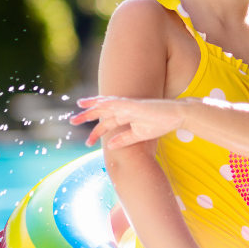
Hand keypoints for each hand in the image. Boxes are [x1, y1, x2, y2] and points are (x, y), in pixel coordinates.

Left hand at [70, 96, 184, 147]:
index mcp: (125, 117)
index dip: (94, 132)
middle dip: (86, 116)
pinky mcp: (136, 104)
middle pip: (101, 111)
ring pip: (107, 103)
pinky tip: (98, 103)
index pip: (105, 123)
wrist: (177, 115)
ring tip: (80, 106)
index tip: (86, 143)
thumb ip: (124, 139)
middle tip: (72, 121)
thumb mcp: (139, 135)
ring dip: (93, 104)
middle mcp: (125, 109)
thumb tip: (109, 145)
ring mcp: (130, 105)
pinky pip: (119, 102)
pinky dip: (108, 102)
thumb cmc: (161, 123)